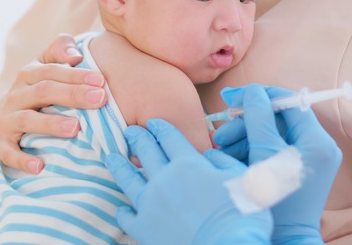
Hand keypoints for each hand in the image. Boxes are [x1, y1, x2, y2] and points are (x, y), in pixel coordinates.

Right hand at [0, 33, 105, 173]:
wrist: (0, 119)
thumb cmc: (37, 89)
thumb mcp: (45, 65)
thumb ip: (60, 50)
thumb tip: (76, 53)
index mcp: (29, 74)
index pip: (53, 71)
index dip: (76, 75)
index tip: (100, 80)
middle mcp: (16, 95)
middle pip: (44, 92)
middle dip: (73, 95)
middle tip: (99, 100)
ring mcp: (6, 120)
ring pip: (28, 120)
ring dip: (51, 124)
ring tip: (75, 128)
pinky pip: (9, 152)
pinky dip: (22, 160)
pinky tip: (40, 167)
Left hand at [105, 119, 272, 244]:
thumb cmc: (240, 214)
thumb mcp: (240, 177)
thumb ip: (222, 161)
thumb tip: (209, 154)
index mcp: (187, 163)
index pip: (169, 137)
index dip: (160, 127)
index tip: (153, 122)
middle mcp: (163, 179)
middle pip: (146, 152)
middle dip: (137, 138)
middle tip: (129, 130)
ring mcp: (149, 204)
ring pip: (128, 179)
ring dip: (119, 165)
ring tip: (110, 156)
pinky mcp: (142, 228)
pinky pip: (126, 215)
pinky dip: (123, 209)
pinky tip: (122, 207)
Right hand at [214, 84, 342, 243]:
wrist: (281, 240)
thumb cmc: (273, 202)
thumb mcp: (262, 153)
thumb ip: (258, 117)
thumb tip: (253, 91)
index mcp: (317, 142)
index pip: (291, 103)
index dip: (260, 96)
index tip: (233, 96)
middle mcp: (318, 149)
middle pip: (278, 120)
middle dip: (246, 122)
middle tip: (221, 128)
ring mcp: (309, 161)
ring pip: (272, 135)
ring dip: (244, 136)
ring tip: (221, 145)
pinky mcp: (297, 172)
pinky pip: (273, 150)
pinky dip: (251, 150)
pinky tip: (230, 155)